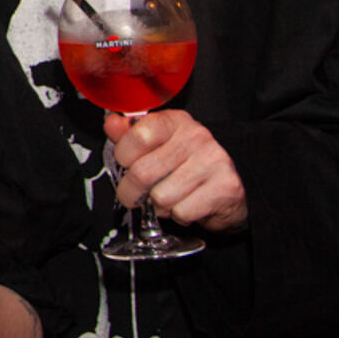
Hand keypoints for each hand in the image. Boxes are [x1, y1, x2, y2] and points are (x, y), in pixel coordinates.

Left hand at [104, 110, 247, 231]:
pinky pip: (181, 212)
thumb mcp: (157, 144)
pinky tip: (188, 204)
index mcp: (176, 122)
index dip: (124, 155)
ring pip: (160, 197)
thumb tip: (111, 124)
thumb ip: (131, 135)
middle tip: (138, 194)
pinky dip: (178, 215)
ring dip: (159, 205)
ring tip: (171, 196)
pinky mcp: (224, 188)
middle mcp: (197, 137)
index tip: (128, 162)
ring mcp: (213, 162)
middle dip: (132, 191)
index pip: (138, 135)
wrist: (228, 188)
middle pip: (142, 173)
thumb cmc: (185, 165)